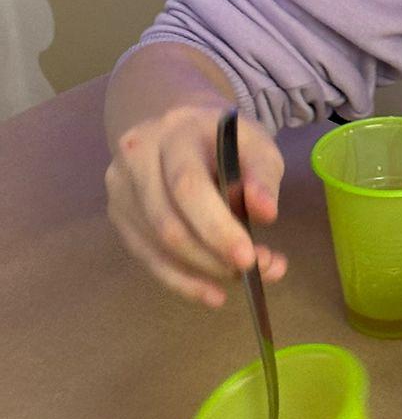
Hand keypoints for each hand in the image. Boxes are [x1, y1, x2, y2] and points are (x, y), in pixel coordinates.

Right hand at [105, 103, 287, 308]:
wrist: (180, 125)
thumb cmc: (224, 139)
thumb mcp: (255, 143)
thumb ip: (263, 175)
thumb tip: (265, 213)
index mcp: (175, 131)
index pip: (188, 186)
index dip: (217, 228)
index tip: (249, 258)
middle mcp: (137, 156)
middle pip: (168, 221)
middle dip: (212, 256)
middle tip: (252, 271)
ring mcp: (121, 186)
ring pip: (156, 244)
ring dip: (202, 271)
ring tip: (242, 278)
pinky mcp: (119, 213)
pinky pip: (147, 257)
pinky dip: (182, 281)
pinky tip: (212, 293)